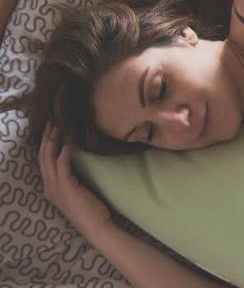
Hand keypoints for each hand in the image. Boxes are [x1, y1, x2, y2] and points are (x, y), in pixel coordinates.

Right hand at [38, 121, 112, 238]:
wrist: (96, 227)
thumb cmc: (91, 210)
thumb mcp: (77, 192)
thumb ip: (72, 179)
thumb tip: (76, 161)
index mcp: (50, 188)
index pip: (43, 162)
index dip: (45, 145)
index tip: (51, 130)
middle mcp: (48, 187)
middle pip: (42, 157)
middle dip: (46, 138)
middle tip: (52, 121)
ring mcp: (55, 187)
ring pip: (48, 158)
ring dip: (53, 140)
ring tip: (59, 125)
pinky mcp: (66, 187)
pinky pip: (62, 165)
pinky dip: (64, 152)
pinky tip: (70, 142)